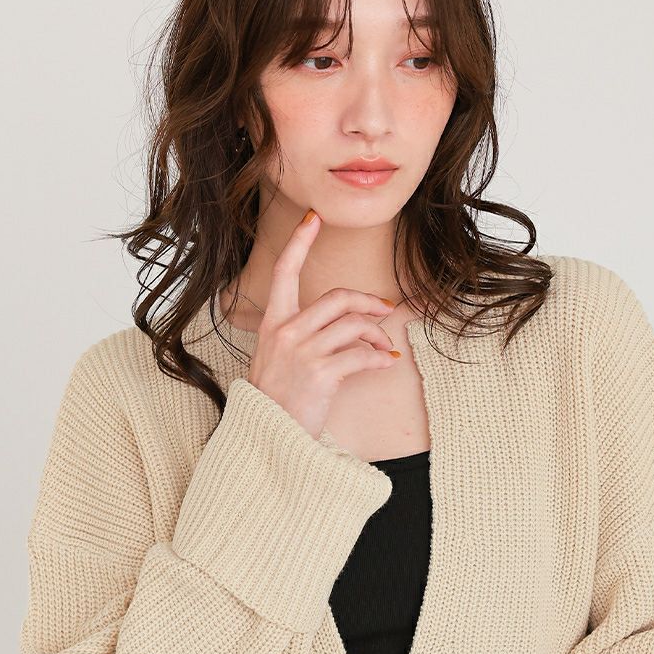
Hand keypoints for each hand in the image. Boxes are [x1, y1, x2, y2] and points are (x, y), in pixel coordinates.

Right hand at [247, 209, 399, 439]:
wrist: (266, 435)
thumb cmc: (276, 398)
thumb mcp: (277, 358)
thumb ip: (301, 335)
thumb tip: (347, 325)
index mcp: (273, 323)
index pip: (283, 272)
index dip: (299, 242)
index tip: (313, 218)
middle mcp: (286, 331)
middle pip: (337, 297)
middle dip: (368, 301)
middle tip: (385, 309)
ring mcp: (303, 352)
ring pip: (354, 325)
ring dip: (378, 334)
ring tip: (385, 347)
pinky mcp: (320, 373)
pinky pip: (361, 355)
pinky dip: (380, 358)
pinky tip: (387, 362)